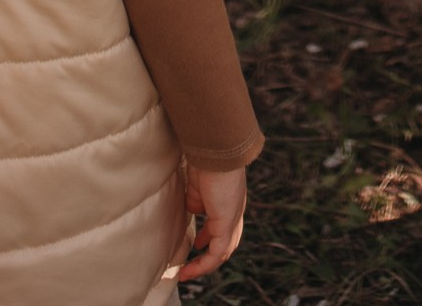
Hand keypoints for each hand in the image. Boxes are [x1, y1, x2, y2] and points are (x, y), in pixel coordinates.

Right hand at [177, 163, 246, 282]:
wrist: (215, 149)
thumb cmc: (205, 159)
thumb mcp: (198, 185)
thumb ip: (196, 200)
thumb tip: (193, 211)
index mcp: (228, 198)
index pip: (223, 225)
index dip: (209, 238)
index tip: (195, 244)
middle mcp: (234, 210)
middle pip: (227, 242)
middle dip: (209, 255)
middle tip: (192, 264)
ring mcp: (233, 217)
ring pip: (223, 251)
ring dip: (204, 264)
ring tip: (188, 273)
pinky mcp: (227, 223)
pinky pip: (217, 253)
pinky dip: (203, 264)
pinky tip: (188, 270)